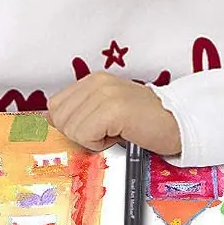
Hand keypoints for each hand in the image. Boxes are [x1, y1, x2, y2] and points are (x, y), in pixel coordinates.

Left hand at [47, 71, 181, 155]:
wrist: (179, 124)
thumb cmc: (146, 124)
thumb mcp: (107, 113)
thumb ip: (80, 113)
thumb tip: (45, 125)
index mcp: (93, 80)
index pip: (54, 106)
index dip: (70, 126)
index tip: (94, 130)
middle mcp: (96, 82)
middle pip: (59, 119)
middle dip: (80, 134)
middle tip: (108, 132)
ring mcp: (104, 93)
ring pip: (70, 129)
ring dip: (92, 140)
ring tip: (117, 133)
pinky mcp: (112, 109)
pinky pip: (85, 136)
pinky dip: (100, 144)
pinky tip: (120, 136)